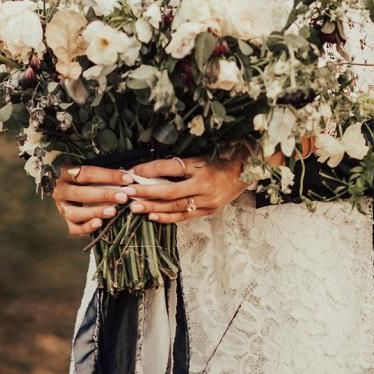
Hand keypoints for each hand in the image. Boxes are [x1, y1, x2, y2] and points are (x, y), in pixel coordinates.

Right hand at [53, 165, 131, 237]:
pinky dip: (86, 228)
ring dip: (95, 212)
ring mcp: (61, 207)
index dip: (109, 176)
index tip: (128, 179)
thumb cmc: (84, 175)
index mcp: (66, 173)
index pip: (88, 173)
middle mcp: (61, 190)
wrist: (67, 185)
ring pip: (75, 213)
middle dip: (104, 195)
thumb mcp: (90, 169)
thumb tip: (129, 175)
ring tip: (113, 211)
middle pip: (81, 194)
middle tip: (123, 197)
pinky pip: (73, 228)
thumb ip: (105, 173)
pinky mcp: (65, 221)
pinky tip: (100, 223)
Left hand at [125, 155, 246, 223]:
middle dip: (146, 193)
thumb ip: (179, 165)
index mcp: (201, 167)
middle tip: (127, 194)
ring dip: (153, 208)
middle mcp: (203, 186)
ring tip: (134, 208)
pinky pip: (185, 216)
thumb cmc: (221, 159)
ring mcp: (207, 201)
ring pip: (175, 207)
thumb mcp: (200, 156)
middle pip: (169, 191)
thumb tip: (150, 170)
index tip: (131, 173)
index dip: (149, 170)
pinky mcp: (209, 211)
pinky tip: (153, 217)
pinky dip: (168, 217)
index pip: (170, 168)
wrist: (246, 171)